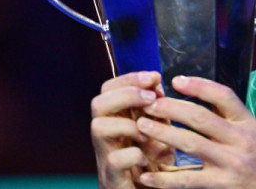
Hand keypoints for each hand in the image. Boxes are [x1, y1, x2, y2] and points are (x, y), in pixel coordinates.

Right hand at [91, 71, 173, 188]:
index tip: (154, 77)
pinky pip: (115, 159)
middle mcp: (105, 136)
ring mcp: (105, 156)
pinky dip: (134, 155)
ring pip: (98, 127)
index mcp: (115, 119)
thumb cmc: (151, 162)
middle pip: (98, 103)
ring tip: (148, 132)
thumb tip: (156, 81)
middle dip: (127, 94)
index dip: (129, 78)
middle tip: (151, 97)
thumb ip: (156, 107)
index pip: (108, 89)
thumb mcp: (157, 129)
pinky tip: (148, 159)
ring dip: (127, 124)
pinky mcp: (111, 178)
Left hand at [136, 76, 255, 188]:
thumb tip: (199, 94)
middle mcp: (240, 140)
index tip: (176, 80)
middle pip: (201, 117)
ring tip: (143, 126)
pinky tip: (148, 175)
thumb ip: (230, 117)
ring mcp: (231, 163)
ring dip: (164, 133)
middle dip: (172, 108)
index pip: (223, 96)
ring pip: (191, 144)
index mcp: (248, 123)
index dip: (199, 86)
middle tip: (149, 103)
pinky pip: (187, 180)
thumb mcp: (254, 132)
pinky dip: (165, 179)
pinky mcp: (221, 185)